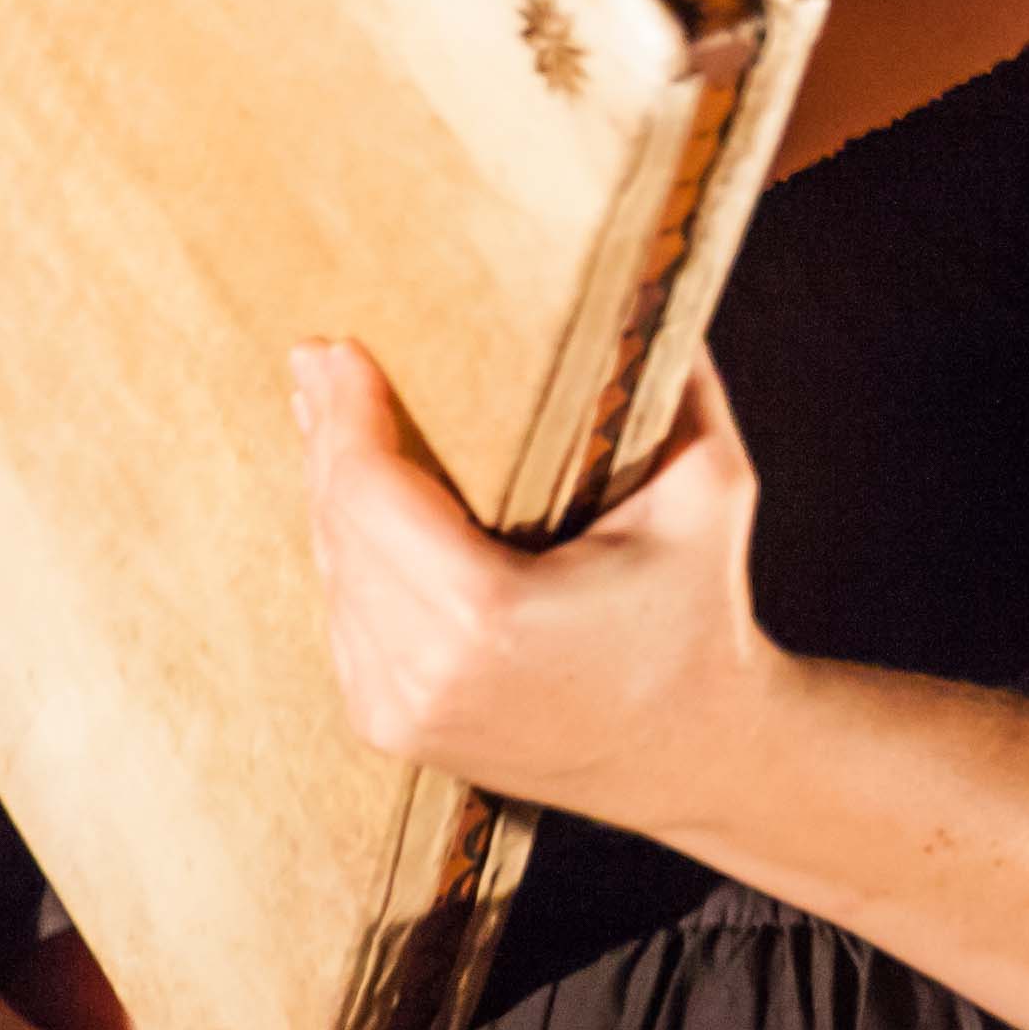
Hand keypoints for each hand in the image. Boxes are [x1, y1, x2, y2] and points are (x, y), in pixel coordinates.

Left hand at [291, 338, 779, 830]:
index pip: (372, 491)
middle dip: (326, 434)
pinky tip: (346, 497)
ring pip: (330, 568)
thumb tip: (648, 275)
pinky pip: (342, 613)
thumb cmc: (703, 609)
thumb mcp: (711, 489)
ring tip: (326, 412)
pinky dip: (342, 550)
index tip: (335, 345)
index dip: (347, 412)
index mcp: (489, 617)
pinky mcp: (390, 728)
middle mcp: (428, 676)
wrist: (697, 754)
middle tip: (317, 359)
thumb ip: (679, 382)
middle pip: (338, 523)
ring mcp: (400, 712)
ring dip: (326, 488)